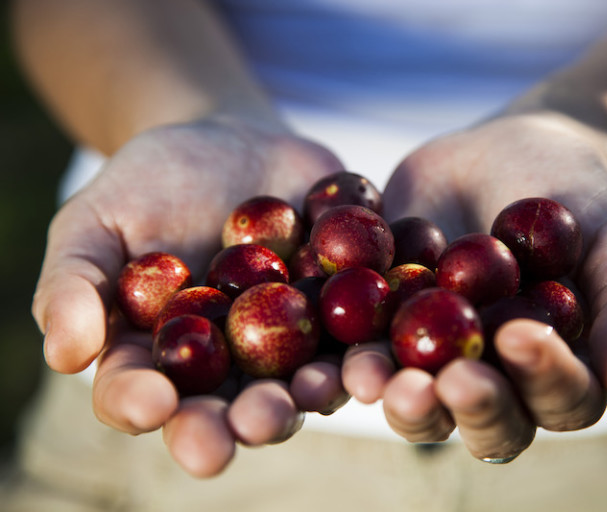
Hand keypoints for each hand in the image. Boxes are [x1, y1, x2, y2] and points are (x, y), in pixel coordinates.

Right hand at [32, 115, 348, 476]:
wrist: (229, 140)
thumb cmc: (148, 184)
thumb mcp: (96, 221)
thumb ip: (74, 284)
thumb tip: (66, 354)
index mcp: (161, 357)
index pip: (142, 394)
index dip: (143, 405)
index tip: (150, 403)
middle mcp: (230, 365)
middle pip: (235, 406)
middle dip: (245, 420)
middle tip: (253, 423)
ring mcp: (291, 341)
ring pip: (305, 380)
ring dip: (313, 393)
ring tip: (314, 391)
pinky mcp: (342, 310)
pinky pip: (359, 331)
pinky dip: (366, 340)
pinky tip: (372, 344)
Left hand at [342, 113, 606, 461]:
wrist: (501, 149)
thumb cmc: (574, 193)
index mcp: (561, 369)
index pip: (563, 398)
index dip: (544, 378)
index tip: (520, 335)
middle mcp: (499, 381)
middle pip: (489, 422)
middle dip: (469, 406)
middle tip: (450, 381)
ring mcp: (438, 362)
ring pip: (421, 403)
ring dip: (401, 398)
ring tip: (377, 377)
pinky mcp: (386, 332)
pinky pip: (366, 355)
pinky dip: (350, 358)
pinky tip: (336, 348)